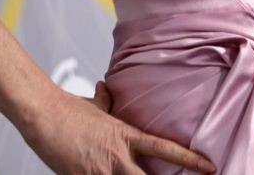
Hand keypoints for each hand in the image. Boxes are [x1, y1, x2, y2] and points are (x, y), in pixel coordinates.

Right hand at [24, 81, 217, 173]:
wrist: (43, 114)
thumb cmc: (67, 108)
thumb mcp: (94, 104)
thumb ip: (106, 100)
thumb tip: (107, 88)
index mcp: (125, 136)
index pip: (166, 148)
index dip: (191, 160)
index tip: (210, 167)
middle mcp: (117, 157)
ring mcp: (100, 172)